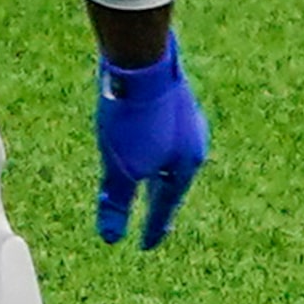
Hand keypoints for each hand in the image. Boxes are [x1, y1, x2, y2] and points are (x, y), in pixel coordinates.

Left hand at [94, 36, 207, 248]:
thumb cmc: (135, 117)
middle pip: (172, 181)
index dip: (153, 228)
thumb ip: (117, 201)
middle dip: (159, 201)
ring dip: (155, 173)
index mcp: (186, 164)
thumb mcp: (121, 168)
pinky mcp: (170, 95)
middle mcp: (192, 140)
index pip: (166, 206)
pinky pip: (162, 132)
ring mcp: (184, 115)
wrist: (140, 57)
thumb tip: (110, 237)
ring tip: (145, 182)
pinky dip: (150, 147)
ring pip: (168, 155)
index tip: (146, 246)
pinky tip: (142, 140)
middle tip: (152, 219)